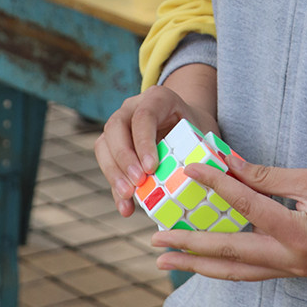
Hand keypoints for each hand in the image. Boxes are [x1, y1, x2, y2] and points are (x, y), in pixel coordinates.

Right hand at [95, 86, 218, 218]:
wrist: (184, 123)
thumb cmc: (195, 128)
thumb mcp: (202, 131)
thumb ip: (199, 148)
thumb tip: (199, 173)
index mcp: (157, 98)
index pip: (143, 116)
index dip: (144, 142)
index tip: (151, 168)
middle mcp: (132, 107)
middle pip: (115, 127)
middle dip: (124, 157)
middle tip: (137, 182)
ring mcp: (119, 125)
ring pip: (104, 145)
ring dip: (114, 173)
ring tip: (128, 196)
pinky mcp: (112, 145)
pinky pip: (107, 164)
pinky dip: (115, 187)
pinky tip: (126, 207)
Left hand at [151, 157, 306, 274]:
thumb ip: (269, 176)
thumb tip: (230, 164)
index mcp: (297, 234)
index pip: (244, 207)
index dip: (215, 185)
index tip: (187, 171)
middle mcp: (292, 260)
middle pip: (229, 254)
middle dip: (189, 247)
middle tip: (154, 241)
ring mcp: (294, 271)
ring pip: (237, 271)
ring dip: (200, 265)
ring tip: (167, 260)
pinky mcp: (297, 271)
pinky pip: (253, 271)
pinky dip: (226, 266)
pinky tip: (206, 261)